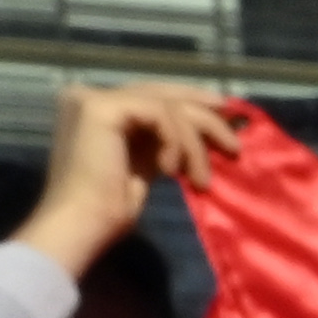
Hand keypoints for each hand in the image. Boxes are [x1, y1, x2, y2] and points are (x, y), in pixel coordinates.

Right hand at [22, 83, 241, 272]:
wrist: (83, 224)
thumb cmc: (109, 208)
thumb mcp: (145, 164)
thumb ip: (162, 141)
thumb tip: (200, 130)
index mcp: (96, 108)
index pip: (151, 96)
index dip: (190, 102)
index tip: (225, 118)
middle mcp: (88, 94)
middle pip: (160, 94)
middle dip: (203, 114)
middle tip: (234, 142)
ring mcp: (91, 97)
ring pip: (165, 105)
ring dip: (194, 143)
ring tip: (200, 179)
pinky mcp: (99, 107)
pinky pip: (159, 113)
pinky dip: (176, 141)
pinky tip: (171, 171)